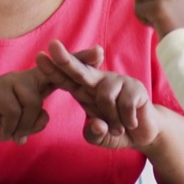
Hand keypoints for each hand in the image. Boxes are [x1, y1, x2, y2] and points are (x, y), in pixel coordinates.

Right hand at [0, 47, 100, 144]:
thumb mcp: (18, 126)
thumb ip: (33, 122)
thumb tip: (44, 116)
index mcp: (33, 86)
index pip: (60, 73)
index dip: (78, 64)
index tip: (100, 54)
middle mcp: (25, 79)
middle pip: (55, 70)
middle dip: (78, 62)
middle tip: (100, 53)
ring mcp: (11, 82)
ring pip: (34, 104)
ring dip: (25, 125)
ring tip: (15, 134)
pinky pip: (16, 112)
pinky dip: (12, 126)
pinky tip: (4, 130)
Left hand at [35, 40, 162, 151]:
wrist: (144, 132)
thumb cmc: (116, 131)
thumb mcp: (100, 137)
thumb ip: (94, 133)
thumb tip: (97, 123)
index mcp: (85, 91)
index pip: (66, 80)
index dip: (53, 69)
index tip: (40, 57)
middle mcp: (99, 82)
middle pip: (80, 70)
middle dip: (66, 59)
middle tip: (53, 46)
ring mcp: (118, 81)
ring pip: (105, 96)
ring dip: (112, 119)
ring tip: (119, 128)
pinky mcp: (136, 86)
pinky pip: (125, 104)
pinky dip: (127, 120)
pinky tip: (131, 122)